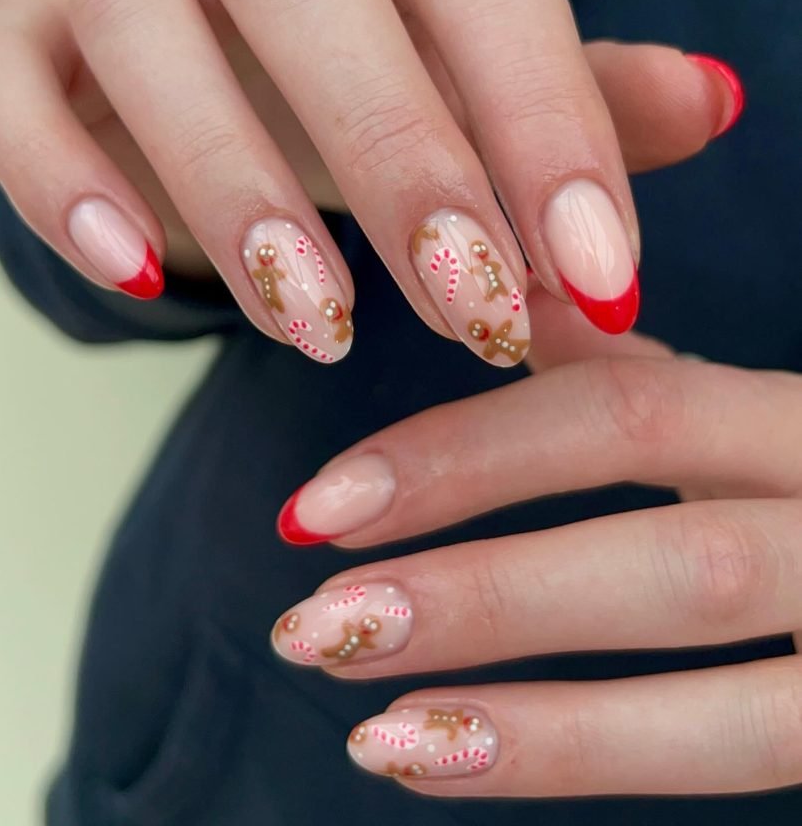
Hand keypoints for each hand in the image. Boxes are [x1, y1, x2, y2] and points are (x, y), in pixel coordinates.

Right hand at [0, 0, 740, 361]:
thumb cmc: (366, 103)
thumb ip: (582, 103)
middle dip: (398, 154)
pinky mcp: (22, 36)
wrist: (215, 93)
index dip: (547, 121)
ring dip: (236, 183)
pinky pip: (12, 84)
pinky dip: (63, 177)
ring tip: (316, 322)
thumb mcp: (479, 101)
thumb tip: (717, 100)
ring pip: (151, 27)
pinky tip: (137, 272)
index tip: (597, 282)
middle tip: (467, 313)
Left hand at [270, 312, 800, 795]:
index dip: (466, 453)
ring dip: (529, 724)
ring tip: (370, 732)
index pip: (625, 412)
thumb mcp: (748, 412)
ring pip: (719, 701)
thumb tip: (505, 301)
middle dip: (484, 595)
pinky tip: (448, 762)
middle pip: (671, 557)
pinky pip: (736, 761)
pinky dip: (581, 767)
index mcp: (797, 421)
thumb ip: (638, 374)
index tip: (323, 503)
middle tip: (315, 625)